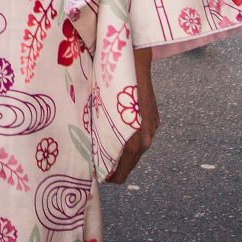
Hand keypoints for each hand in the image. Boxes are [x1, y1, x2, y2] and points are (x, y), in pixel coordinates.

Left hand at [104, 49, 158, 184]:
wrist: (134, 64)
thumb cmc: (111, 88)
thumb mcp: (101, 114)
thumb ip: (98, 136)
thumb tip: (87, 152)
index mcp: (133, 142)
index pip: (120, 174)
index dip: (105, 177)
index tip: (93, 173)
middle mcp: (145, 140)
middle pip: (128, 166)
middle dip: (112, 165)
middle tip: (95, 159)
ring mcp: (152, 130)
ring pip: (135, 151)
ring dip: (121, 151)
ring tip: (104, 143)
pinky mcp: (155, 120)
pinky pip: (140, 137)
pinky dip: (130, 138)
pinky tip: (117, 127)